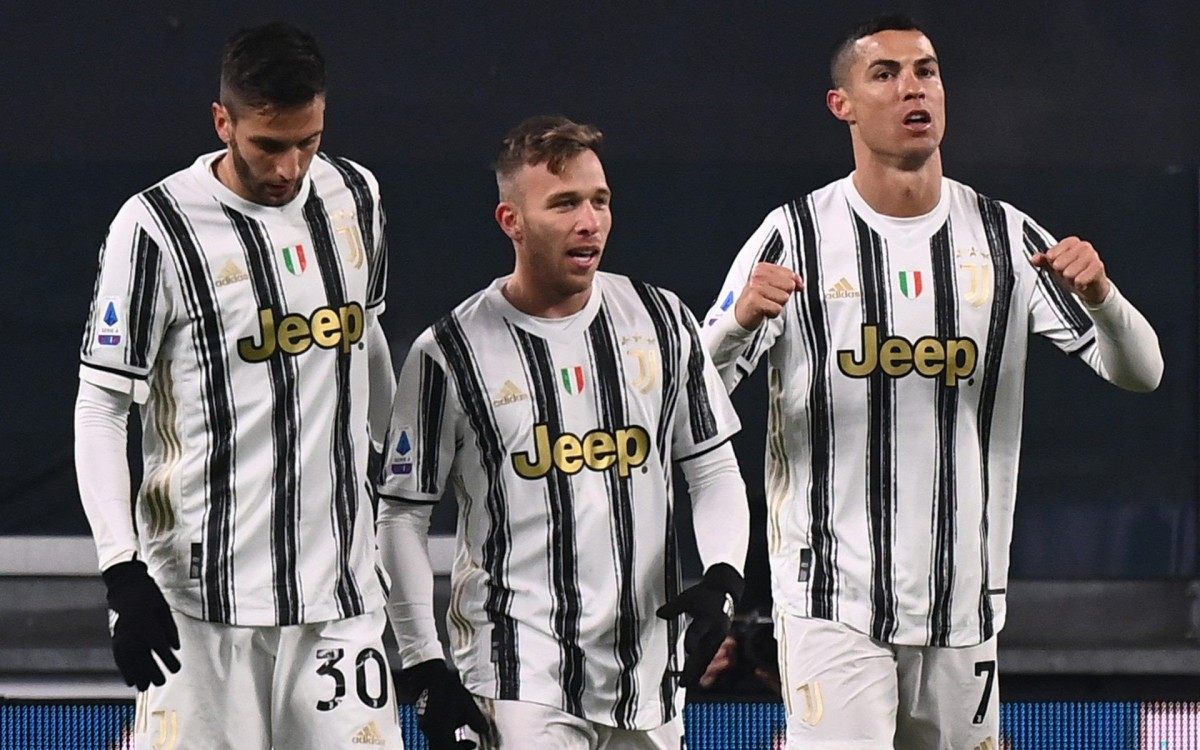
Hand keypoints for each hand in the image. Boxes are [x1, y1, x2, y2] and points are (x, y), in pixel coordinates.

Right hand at [101, 560, 180, 690]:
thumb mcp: (163, 607)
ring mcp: (121, 636)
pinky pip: (119, 658)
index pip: (159, 646)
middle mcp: (132, 632)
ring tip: (145, 686)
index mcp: (146, 622)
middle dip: (152, 672)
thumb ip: (170, 628)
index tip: (176, 669)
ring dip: (137, 675)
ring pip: (129, 661)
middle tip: (162, 681)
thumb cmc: (149, 596)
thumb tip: (176, 648)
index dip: (168, 660)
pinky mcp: (115, 638)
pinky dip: (124, 671)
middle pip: (143, 658)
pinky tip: (130, 681)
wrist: (125, 587)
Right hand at [404, 659, 491, 749]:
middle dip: (456, 746)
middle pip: (442, 747)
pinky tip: (452, 720)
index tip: (472, 745)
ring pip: (437, 740)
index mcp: (441, 732)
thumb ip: (477, 721)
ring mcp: (425, 725)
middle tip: (467, 742)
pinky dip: (444, 731)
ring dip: (450, 739)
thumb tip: (483, 729)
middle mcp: (430, 731)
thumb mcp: (468, 705)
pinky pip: (433, 731)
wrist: (430, 674)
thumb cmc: (447, 688)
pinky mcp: (422, 718)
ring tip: (461, 728)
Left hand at [656, 563, 744, 687]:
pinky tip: (694, 675)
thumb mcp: (687, 598)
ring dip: (697, 671)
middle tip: (683, 683)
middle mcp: (714, 630)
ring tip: (686, 684)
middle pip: (703, 652)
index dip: (693, 640)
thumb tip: (660, 614)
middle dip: (693, 668)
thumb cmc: (703, 595)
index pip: (698, 631)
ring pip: (706, 657)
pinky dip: (701, 666)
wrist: (724, 592)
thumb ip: (674, 608)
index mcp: (707, 618)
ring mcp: (717, 637)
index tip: (688, 650)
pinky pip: (708, 656)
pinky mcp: (717, 640)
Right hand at [734, 262, 803, 329]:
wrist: (741, 315)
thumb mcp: (772, 285)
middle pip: (789, 285)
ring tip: (766, 304)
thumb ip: (788, 280)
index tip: (781, 291)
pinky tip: (764, 311)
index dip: (792, 285)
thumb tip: (801, 284)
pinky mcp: (754, 300)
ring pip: (784, 298)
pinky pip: (777, 308)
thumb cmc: (758, 299)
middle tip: (770, 299)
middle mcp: (758, 275)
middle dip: (783, 295)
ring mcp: (755, 287)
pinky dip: (773, 313)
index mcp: (762, 268)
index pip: (790, 274)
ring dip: (777, 305)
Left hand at [1028, 236, 1110, 304]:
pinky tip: (1081, 284)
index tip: (1056, 266)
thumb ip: (1043, 261)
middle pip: (1059, 263)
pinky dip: (1078, 284)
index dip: (1052, 264)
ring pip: (1070, 272)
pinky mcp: (1098, 267)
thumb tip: (1033, 258)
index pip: (1052, 254)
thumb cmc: (1072, 273)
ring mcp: (1093, 255)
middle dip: (1061, 273)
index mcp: (1071, 242)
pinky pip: (1080, 279)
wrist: (1090, 286)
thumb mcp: (1055, 267)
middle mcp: (1083, 246)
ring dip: (1069, 280)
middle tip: (1067, 274)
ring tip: (1074, 279)